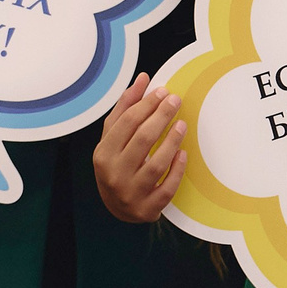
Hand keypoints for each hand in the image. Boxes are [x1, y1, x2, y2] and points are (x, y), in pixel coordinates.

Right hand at [93, 76, 188, 222]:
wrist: (118, 207)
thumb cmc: (117, 164)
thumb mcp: (113, 137)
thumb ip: (126, 108)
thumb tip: (143, 79)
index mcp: (104, 154)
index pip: (126, 123)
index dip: (146, 104)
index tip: (163, 91)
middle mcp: (114, 174)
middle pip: (142, 140)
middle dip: (161, 116)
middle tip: (175, 101)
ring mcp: (131, 194)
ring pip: (155, 165)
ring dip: (171, 142)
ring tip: (182, 124)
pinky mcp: (147, 208)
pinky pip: (166, 188)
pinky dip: (176, 170)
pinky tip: (183, 154)